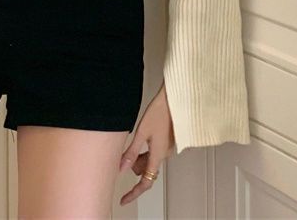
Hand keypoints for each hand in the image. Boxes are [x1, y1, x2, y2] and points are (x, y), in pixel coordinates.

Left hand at [118, 83, 174, 204]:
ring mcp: (168, 147)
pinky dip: (146, 150)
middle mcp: (165, 154)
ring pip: (151, 160)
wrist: (175, 98)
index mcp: (158, 155)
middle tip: (124, 155)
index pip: (145, 182)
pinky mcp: (169, 140)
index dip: (134, 192)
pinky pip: (155, 152)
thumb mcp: (141, 132)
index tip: (124, 199)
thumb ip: (131, 152)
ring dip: (140, 157)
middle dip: (135, 166)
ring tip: (133, 141)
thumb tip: (121, 168)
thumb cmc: (160, 112)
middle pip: (147, 170)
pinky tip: (142, 138)